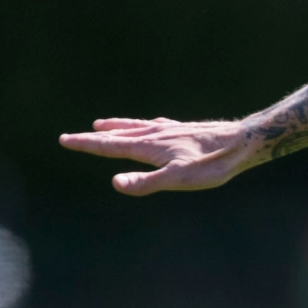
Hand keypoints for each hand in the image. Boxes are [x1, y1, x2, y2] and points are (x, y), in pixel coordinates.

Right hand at [59, 117, 257, 194]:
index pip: (110, 146)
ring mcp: (171, 129)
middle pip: (118, 134)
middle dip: (95, 137)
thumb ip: (146, 182)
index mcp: (149, 146)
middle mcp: (156, 134)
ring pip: (136, 126)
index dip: (86, 144)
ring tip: (102, 124)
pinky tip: (151, 124)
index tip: (64, 140)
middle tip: (74, 135)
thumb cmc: (211, 165)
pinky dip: (143, 124)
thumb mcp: (178, 179)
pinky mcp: (186, 129)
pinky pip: (156, 124)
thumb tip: (114, 182)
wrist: (243, 143)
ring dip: (117, 126)